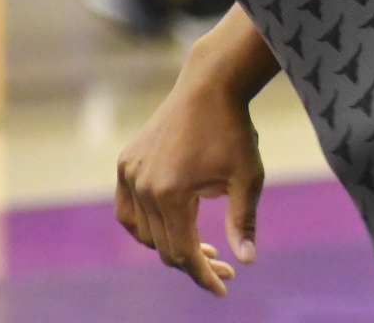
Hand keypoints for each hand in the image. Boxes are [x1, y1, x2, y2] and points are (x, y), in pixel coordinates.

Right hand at [115, 73, 263, 295]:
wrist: (210, 85)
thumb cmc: (235, 130)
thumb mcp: (248, 176)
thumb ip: (244, 220)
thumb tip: (247, 261)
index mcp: (171, 194)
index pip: (182, 252)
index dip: (203, 275)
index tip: (223, 289)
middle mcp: (142, 187)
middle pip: (162, 246)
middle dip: (194, 263)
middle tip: (224, 266)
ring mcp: (128, 174)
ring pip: (141, 232)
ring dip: (168, 245)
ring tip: (201, 248)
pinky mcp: (125, 163)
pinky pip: (127, 210)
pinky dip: (145, 225)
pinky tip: (171, 227)